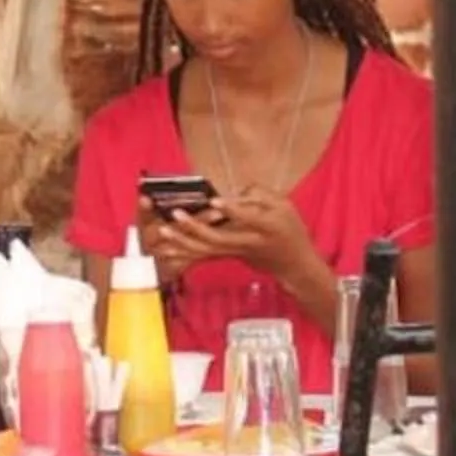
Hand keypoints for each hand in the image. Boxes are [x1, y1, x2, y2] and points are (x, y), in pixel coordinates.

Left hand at [150, 185, 326, 285]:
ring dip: (183, 242)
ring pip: (207, 250)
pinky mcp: (227, 256)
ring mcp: (236, 252)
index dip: (233, 210)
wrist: (292, 263)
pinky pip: (203, 256)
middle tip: (175, 214)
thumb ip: (261, 195)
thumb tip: (234, 193)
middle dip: (195, 227)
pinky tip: (166, 251)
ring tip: (163, 231)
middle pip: (219, 238)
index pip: (249, 218)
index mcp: (268, 226)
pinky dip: (184, 253)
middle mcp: (249, 242)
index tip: (215, 201)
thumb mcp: (285, 205)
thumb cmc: (289, 228)